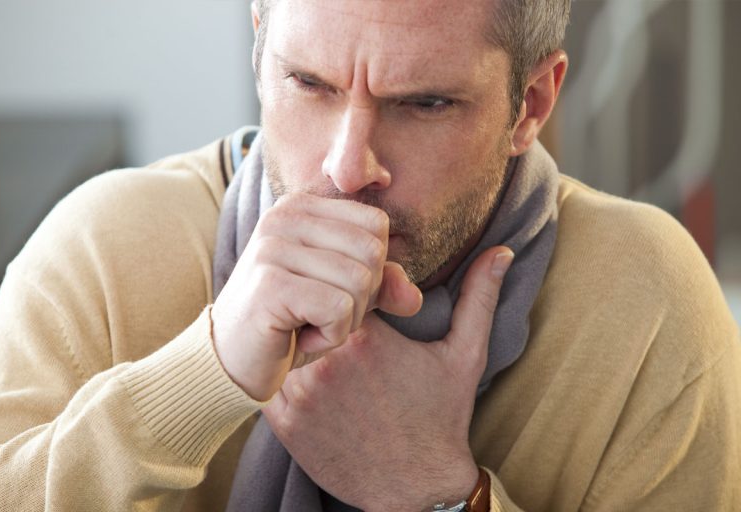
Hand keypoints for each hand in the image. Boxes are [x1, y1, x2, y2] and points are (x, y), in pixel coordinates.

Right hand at [211, 192, 422, 400]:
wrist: (230, 363)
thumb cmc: (288, 325)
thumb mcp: (343, 299)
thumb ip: (382, 286)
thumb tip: (414, 297)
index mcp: (302, 207)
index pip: (376, 225)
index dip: (371, 270)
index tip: (330, 292)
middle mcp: (284, 216)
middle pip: (372, 252)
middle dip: (361, 298)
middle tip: (319, 315)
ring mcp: (273, 247)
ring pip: (360, 282)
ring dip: (344, 322)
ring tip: (306, 325)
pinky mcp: (270, 284)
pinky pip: (339, 309)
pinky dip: (329, 337)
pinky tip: (297, 338)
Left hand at [263, 246, 512, 510]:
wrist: (416, 487)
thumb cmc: (441, 417)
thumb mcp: (465, 354)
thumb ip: (479, 296)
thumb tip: (502, 251)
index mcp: (367, 336)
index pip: (339, 283)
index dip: (349, 288)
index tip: (362, 301)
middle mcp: (327, 361)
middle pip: (307, 308)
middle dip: (321, 310)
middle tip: (336, 320)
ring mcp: (300, 392)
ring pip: (283, 340)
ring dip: (297, 337)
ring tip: (318, 344)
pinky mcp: (283, 421)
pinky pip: (268, 377)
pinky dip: (282, 370)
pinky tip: (308, 376)